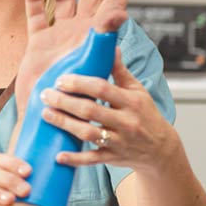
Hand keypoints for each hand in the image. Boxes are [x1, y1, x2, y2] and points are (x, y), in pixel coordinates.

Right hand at [15, 0, 129, 111]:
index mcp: (99, 36)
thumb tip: (118, 12)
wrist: (48, 116)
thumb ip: (102, 36)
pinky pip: (36, 15)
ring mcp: (59, 36)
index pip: (114, 2)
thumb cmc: (73, 97)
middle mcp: (81, 32)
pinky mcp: (38, 43)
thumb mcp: (92, 62)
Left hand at [39, 48, 177, 171]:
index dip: (80, 84)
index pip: (102, 89)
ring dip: (65, 124)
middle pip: (91, 111)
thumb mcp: (137, 90)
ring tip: (45, 114)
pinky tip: (57, 155)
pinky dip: (75, 159)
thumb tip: (109, 46)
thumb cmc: (145, 114)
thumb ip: (119, 70)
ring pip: (88, 134)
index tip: (60, 79)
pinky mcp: (112, 158)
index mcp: (131, 102)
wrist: (161, 150)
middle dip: (65, 102)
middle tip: (45, 95)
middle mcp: (126, 122)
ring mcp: (119, 142)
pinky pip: (92, 159)